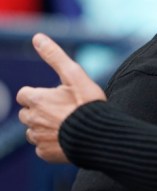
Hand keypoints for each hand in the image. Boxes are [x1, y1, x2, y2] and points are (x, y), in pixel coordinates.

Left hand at [16, 33, 105, 161]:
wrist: (98, 134)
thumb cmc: (87, 103)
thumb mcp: (74, 74)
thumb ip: (54, 56)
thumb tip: (37, 37)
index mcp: (36, 99)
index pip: (25, 94)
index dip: (39, 94)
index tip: (54, 96)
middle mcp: (32, 119)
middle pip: (27, 113)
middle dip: (40, 111)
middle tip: (63, 110)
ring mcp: (37, 138)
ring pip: (33, 131)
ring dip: (44, 127)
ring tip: (66, 124)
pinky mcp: (44, 153)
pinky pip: (41, 148)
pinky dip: (51, 143)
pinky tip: (67, 138)